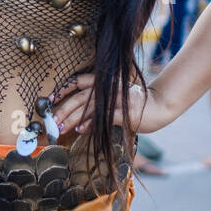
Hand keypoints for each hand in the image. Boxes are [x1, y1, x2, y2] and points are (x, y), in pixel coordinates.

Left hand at [50, 70, 172, 136]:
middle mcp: (108, 88)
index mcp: (105, 82)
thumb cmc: (135, 103)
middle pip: (80, 97)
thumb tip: (77, 111)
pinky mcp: (124, 112)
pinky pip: (103, 117)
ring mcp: (116, 99)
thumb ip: (98, 99)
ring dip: (72, 118)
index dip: (63, 89)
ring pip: (88, 106)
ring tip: (60, 128)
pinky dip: (90, 123)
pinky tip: (80, 130)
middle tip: (52, 122)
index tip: (50, 99)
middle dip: (63, 110)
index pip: (79, 81)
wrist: (160, 106)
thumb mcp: (115, 96)